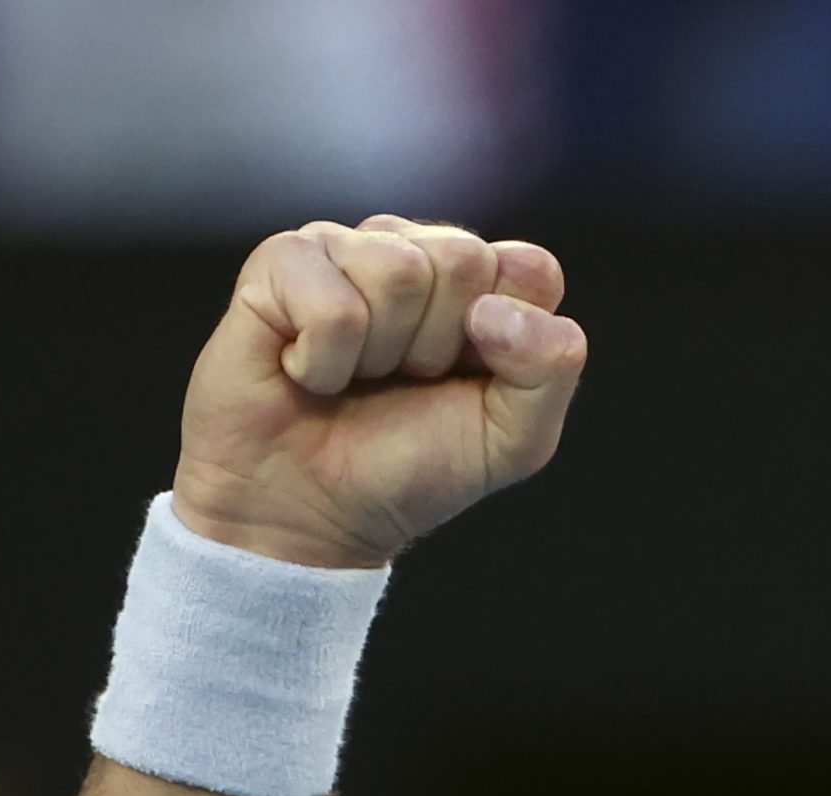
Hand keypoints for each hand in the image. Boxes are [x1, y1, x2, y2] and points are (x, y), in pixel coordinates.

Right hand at [170, 214, 588, 568]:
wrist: (312, 512)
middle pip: (463, 260)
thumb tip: (494, 309)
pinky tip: (307, 372)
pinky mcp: (280, 263)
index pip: (530, 268)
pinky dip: (325, 361)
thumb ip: (550, 368)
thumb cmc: (410, 467)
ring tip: (355, 377)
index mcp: (481, 285)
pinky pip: (332, 302)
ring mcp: (345, 249)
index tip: (469, 380)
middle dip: (438, 346)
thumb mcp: (515, 440)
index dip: (509, 338)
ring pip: (398, 271)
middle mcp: (415, 251)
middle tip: (403, 382)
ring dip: (380, 354)